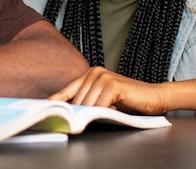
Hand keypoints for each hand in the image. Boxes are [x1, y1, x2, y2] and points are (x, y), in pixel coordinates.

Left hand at [48, 66, 167, 114]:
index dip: (53, 102)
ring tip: (99, 116)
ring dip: (91, 114)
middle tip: (75, 123)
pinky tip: (111, 111)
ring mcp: (103, 77)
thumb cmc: (128, 101)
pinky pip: (99, 105)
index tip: (41, 110)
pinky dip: (102, 112)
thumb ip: (87, 101)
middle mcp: (94, 72)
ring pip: (86, 104)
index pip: (66, 91)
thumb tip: (68, 113)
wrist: (153, 97)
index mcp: (89, 74)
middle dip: (76, 114)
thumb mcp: (103, 100)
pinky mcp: (112, 85)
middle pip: (76, 101)